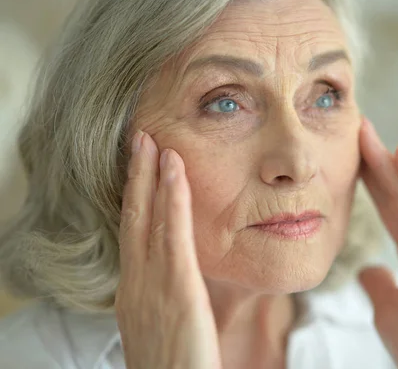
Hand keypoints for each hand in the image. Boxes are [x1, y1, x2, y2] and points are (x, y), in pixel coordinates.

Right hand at [116, 131, 220, 368]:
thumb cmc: (172, 368)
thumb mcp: (161, 329)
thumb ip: (166, 301)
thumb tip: (179, 282)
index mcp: (133, 293)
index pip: (132, 234)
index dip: (134, 198)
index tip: (138, 170)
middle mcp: (136, 283)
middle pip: (133, 217)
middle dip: (135, 176)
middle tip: (139, 138)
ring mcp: (152, 284)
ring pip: (149, 217)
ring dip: (151, 175)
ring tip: (153, 140)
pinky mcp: (177, 288)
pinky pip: (175, 233)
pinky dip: (173, 197)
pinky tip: (174, 170)